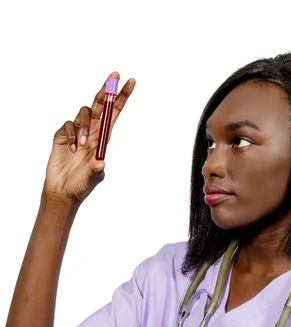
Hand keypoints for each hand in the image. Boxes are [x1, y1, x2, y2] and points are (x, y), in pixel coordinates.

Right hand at [43, 72, 135, 204]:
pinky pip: (68, 125)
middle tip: (114, 74)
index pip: (114, 113)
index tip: (131, 81)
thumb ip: (96, 169)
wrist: (62, 191)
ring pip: (83, 113)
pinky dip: (70, 135)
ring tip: (81, 147)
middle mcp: (92, 132)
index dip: (122, 97)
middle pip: (100, 104)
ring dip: (84, 127)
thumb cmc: (81, 185)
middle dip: (107, 89)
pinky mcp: (62, 135)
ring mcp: (76, 132)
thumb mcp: (93, 178)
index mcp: (103, 138)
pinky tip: (70, 149)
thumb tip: (101, 161)